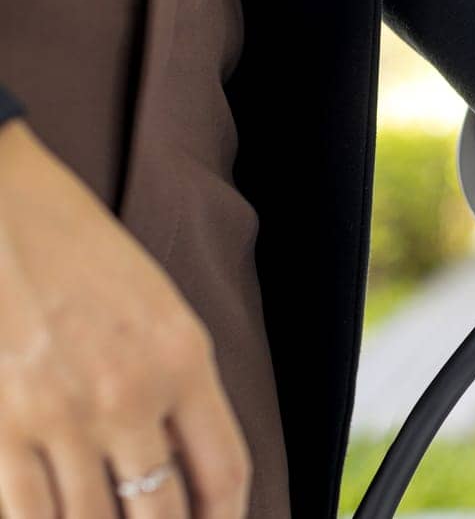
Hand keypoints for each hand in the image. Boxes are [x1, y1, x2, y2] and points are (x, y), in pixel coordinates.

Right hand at [0, 121, 249, 518]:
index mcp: (183, 359)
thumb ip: (177, 385)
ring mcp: (61, 416)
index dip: (229, 516)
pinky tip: (55, 518)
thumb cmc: (81, 253)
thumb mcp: (157, 308)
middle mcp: (129, 395)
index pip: (225, 470)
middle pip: (160, 512)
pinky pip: (25, 511)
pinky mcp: (2, 426)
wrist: (4, 209)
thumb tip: (179, 464)